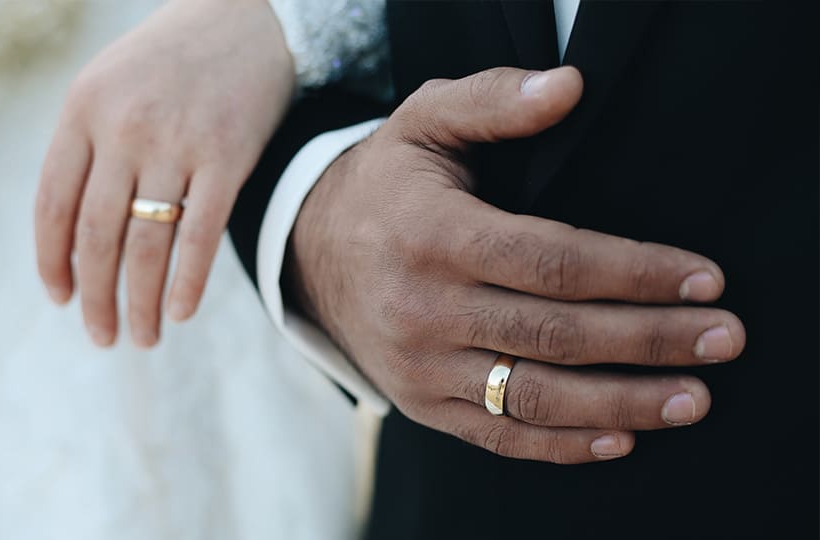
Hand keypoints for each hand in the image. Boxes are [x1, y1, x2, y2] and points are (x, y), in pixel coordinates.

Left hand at [36, 0, 293, 346]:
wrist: (247, 20)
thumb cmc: (174, 63)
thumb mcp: (112, 87)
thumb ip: (89, 149)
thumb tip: (77, 237)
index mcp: (83, 110)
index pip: (52, 204)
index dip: (53, 261)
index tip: (62, 300)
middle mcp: (123, 127)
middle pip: (97, 236)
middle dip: (96, 299)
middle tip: (102, 337)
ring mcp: (176, 143)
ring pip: (146, 245)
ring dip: (140, 303)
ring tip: (143, 338)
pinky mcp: (227, 157)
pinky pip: (200, 235)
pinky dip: (188, 282)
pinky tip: (182, 310)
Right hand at [288, 66, 745, 463]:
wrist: (311, 252)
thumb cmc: (386, 184)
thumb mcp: (424, 122)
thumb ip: (493, 101)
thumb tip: (570, 88)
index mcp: (433, 234)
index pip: (553, 261)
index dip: (636, 273)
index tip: (704, 279)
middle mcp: (424, 307)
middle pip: (556, 333)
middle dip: (649, 340)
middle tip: (722, 340)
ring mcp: (421, 364)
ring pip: (534, 396)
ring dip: (622, 403)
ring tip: (692, 400)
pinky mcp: (421, 402)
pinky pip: (498, 435)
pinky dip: (563, 445)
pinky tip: (620, 438)